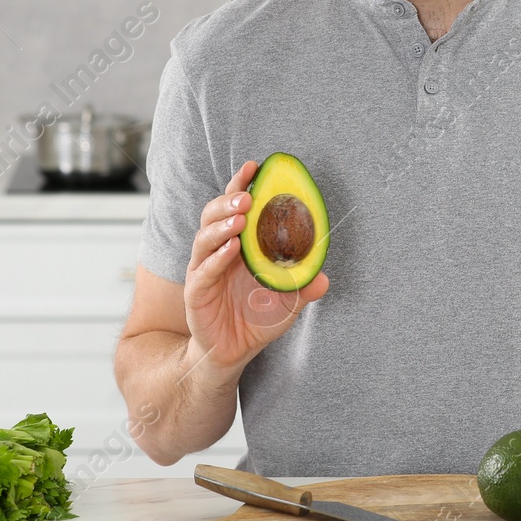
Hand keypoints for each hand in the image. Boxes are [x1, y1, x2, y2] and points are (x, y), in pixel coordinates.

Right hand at [183, 160, 327, 371]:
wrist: (233, 353)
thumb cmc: (256, 320)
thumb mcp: (287, 301)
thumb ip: (302, 286)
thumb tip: (324, 278)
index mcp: (237, 246)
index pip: (234, 209)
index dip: (240, 185)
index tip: (254, 166)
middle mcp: (216, 253)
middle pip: (214, 217)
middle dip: (228, 201)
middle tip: (247, 194)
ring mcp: (204, 271)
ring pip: (205, 239)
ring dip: (222, 225)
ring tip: (240, 215)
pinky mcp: (196, 293)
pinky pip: (204, 271)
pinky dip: (217, 258)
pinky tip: (232, 248)